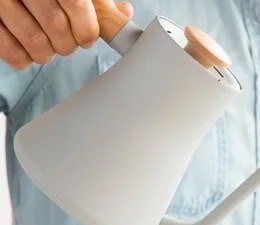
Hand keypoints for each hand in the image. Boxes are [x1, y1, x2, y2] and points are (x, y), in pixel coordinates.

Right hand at [0, 0, 132, 69]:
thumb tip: (124, 13)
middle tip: (67, 43)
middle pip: (56, 25)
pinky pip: (11, 52)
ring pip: (35, 42)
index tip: (88, 37)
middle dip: (68, 44)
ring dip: (48, 54)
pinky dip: (25, 59)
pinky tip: (28, 50)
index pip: (76, 3)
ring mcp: (0, 2)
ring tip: (48, 46)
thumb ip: (96, 1)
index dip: (87, 28)